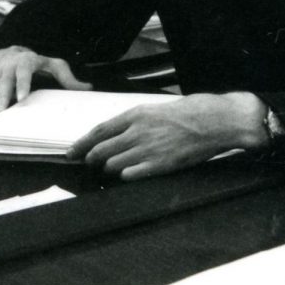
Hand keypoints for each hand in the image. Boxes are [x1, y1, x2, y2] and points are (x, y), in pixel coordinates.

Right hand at [0, 45, 91, 112]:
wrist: (15, 54)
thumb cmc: (39, 64)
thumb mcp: (56, 67)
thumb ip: (69, 78)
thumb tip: (88, 88)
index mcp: (26, 61)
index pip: (23, 73)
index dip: (22, 85)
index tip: (21, 99)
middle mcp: (9, 65)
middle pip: (3, 83)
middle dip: (2, 99)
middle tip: (1, 116)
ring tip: (2, 112)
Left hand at [66, 91, 268, 179]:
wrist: (213, 121)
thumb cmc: (189, 113)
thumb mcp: (156, 109)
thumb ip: (135, 121)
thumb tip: (116, 133)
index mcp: (136, 115)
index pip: (99, 131)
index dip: (82, 144)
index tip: (71, 152)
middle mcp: (137, 131)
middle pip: (101, 151)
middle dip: (92, 160)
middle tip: (91, 164)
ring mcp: (147, 149)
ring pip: (112, 165)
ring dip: (110, 169)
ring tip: (114, 169)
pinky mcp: (159, 165)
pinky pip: (130, 175)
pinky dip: (126, 176)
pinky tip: (130, 174)